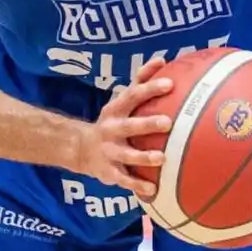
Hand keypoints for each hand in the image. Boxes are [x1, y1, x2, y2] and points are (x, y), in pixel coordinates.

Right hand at [72, 57, 173, 199]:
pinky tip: (154, 191)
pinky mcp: (109, 171)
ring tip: (161, 158)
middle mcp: (111, 128)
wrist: (80, 149)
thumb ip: (140, 81)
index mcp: (116, 109)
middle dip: (147, 124)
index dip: (150, 88)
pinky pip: (124, 180)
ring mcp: (109, 151)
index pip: (133, 95)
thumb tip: (163, 59)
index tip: (170, 84)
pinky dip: (138, 185)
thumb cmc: (113, 121)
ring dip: (144, 157)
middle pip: (129, 125)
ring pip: (127, 155)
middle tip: (168, 123)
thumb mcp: (121, 101)